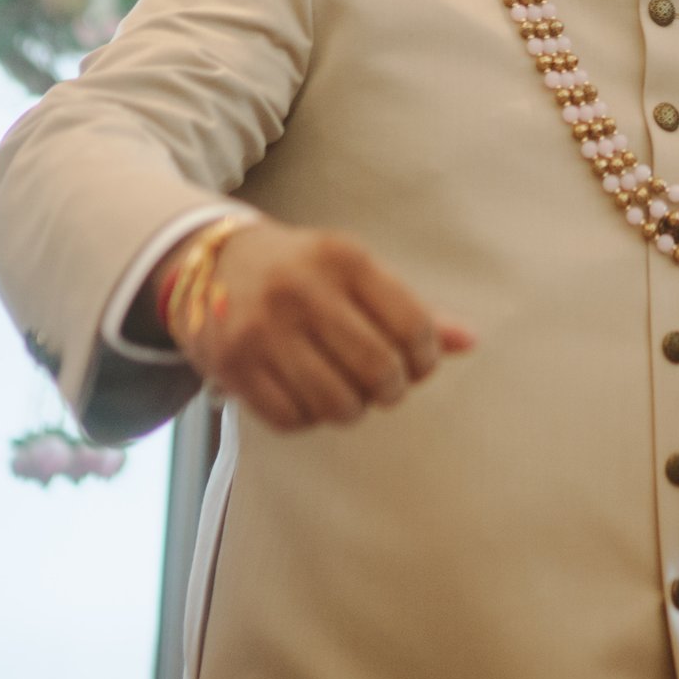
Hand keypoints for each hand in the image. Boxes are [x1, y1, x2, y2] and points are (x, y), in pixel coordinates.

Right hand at [165, 220, 476, 430]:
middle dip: (392, 390)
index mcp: (343, 259)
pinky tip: (308, 398)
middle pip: (377, 368)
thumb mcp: (356, 272)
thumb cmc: (302, 271)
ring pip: (335, 401)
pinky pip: (290, 418)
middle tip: (386, 387)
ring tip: (348, 394)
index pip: (412, 324)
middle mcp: (301, 290)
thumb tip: (469, 342)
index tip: (418, 364)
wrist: (210, 261)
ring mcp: (261, 329)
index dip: (425, 358)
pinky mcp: (232, 364)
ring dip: (352, 409)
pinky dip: (309, 419)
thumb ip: (413, 309)